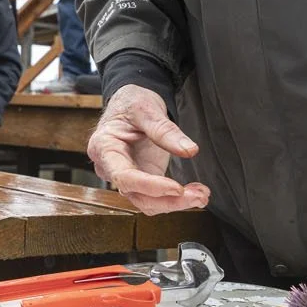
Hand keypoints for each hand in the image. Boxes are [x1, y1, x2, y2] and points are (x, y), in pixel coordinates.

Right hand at [87, 84, 209, 215]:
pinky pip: (156, 198)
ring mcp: (127, 175)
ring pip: (147, 202)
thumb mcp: (146, 108)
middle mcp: (111, 168)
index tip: (177, 188)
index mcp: (105, 148)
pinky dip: (176, 199)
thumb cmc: (131, 102)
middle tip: (199, 195)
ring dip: (175, 203)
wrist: (130, 103)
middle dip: (168, 200)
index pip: (124, 177)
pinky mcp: (142, 179)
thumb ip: (165, 130)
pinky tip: (195, 192)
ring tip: (202, 194)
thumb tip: (189, 150)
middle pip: (136, 196)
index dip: (150, 186)